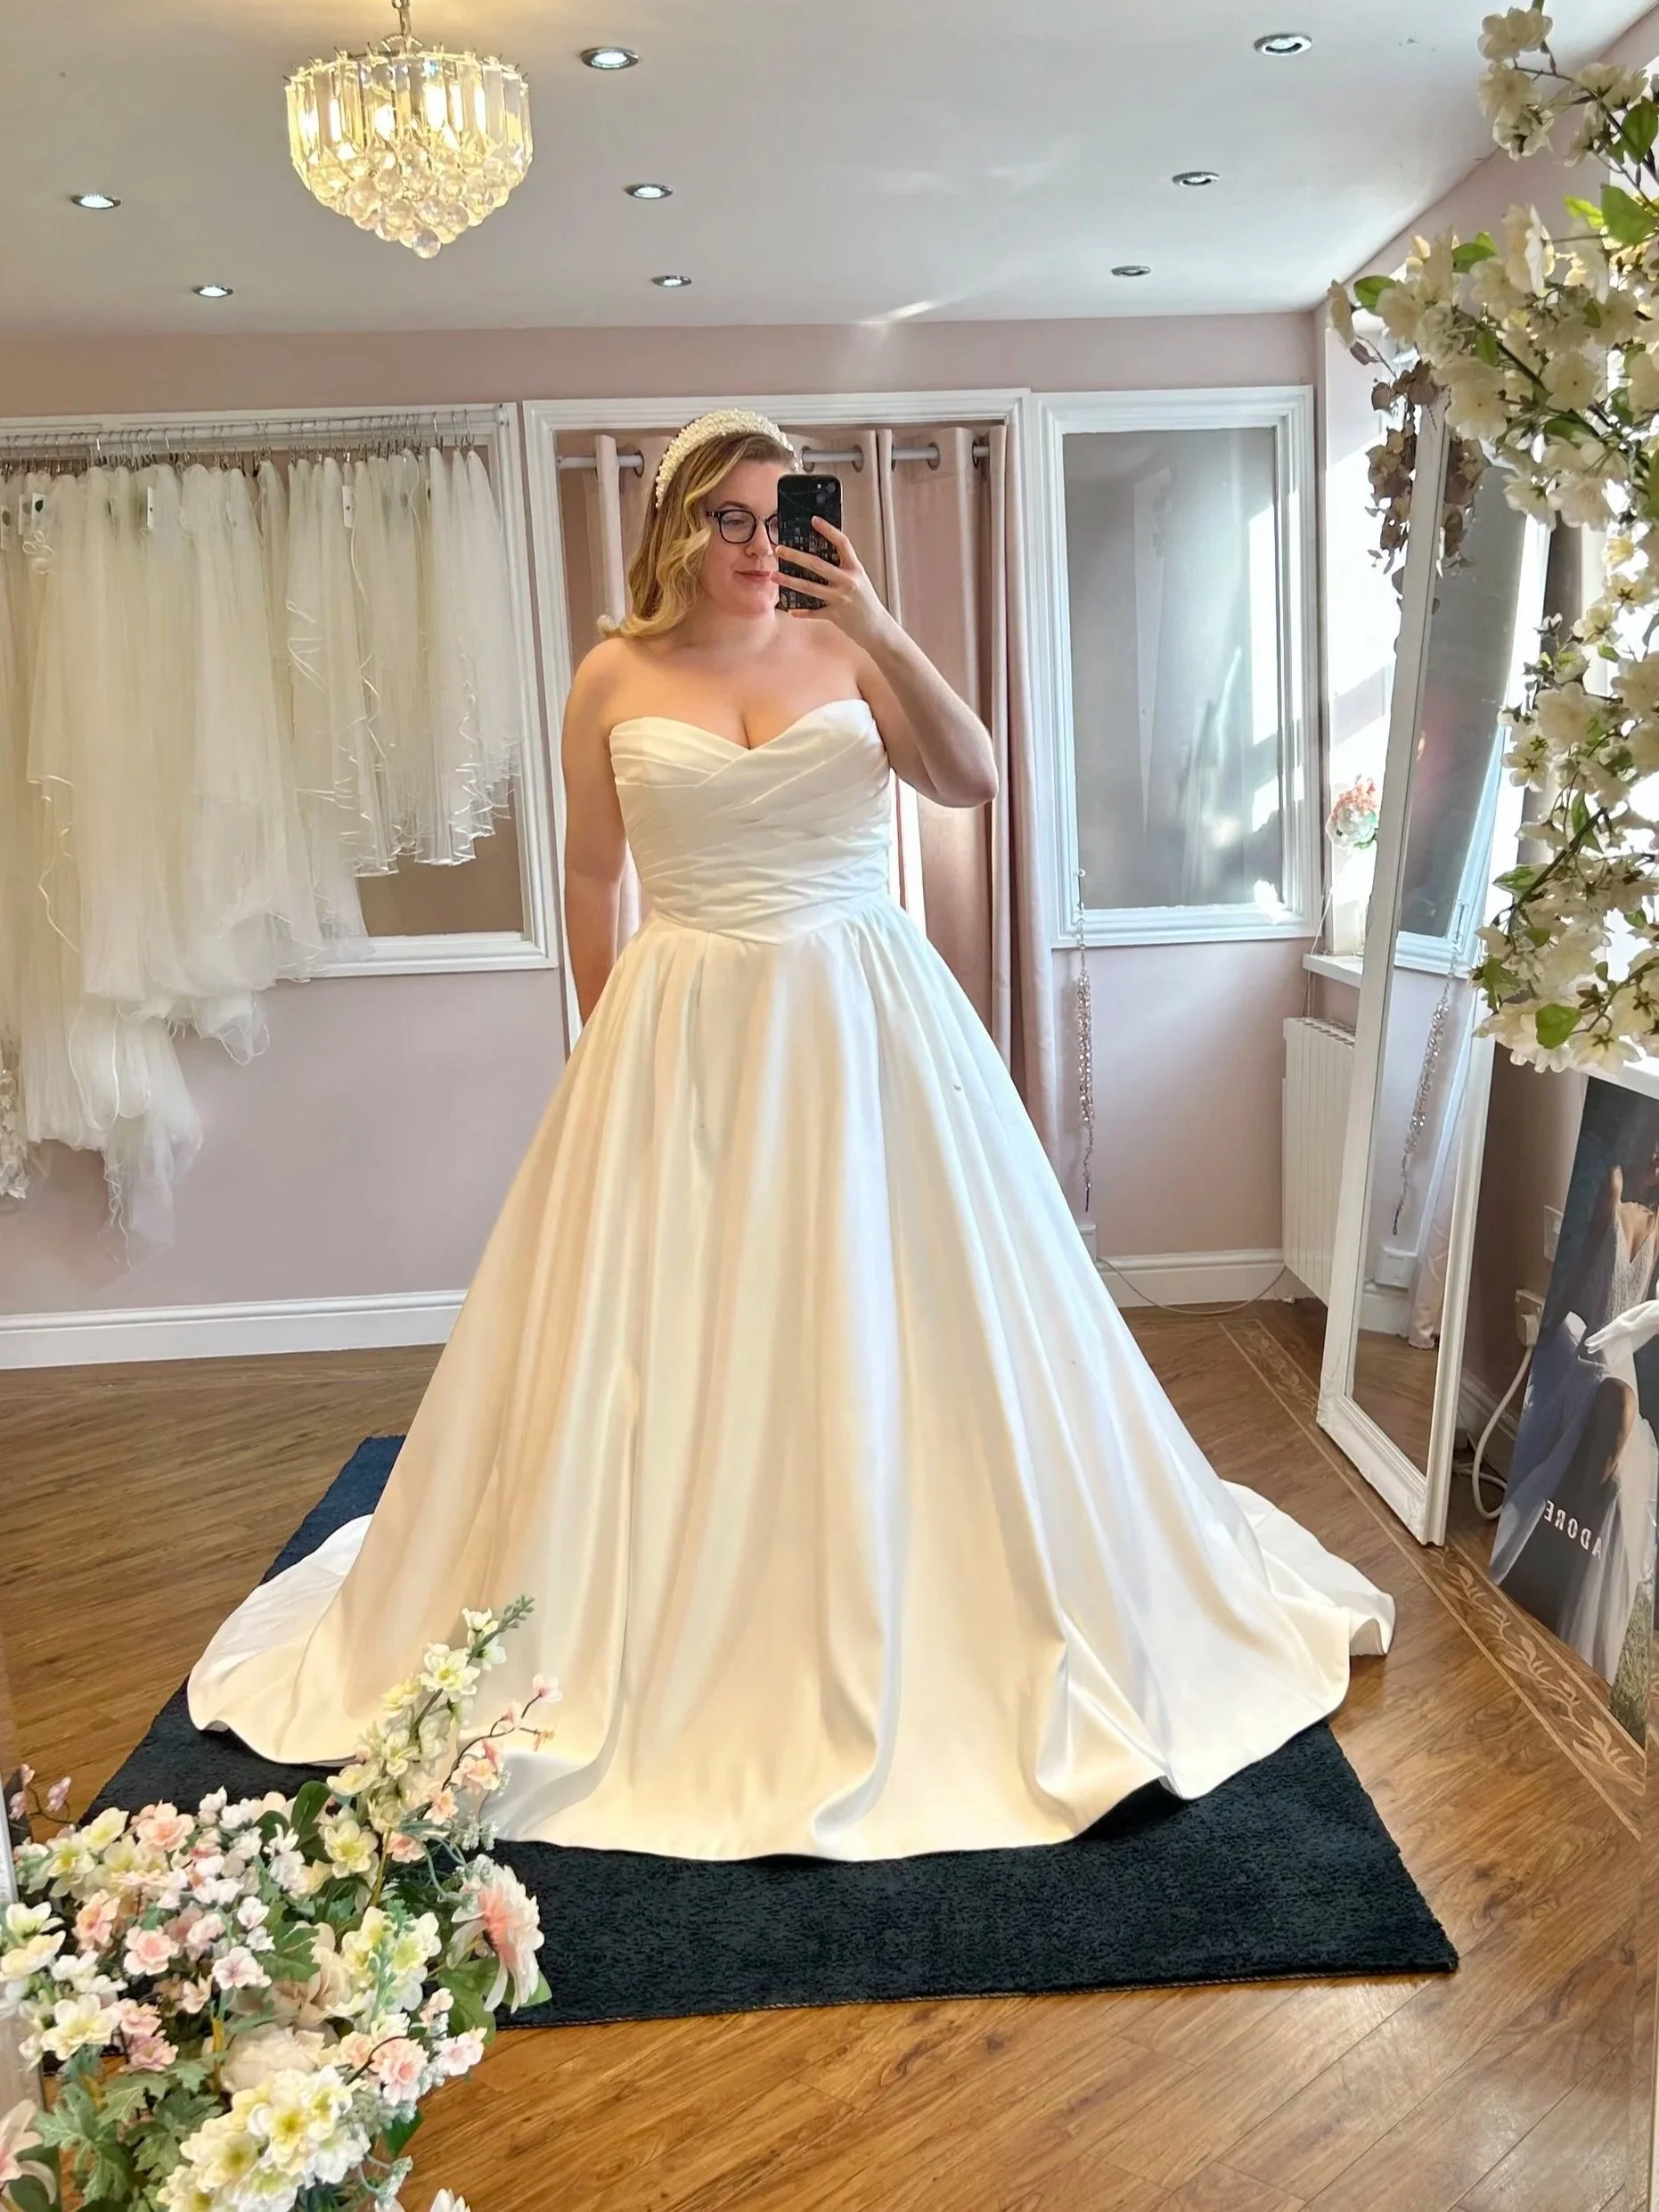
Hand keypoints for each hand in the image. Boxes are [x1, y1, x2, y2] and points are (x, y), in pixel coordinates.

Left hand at [778, 519, 891, 649]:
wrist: (877, 628)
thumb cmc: (866, 601)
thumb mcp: (859, 580)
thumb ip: (844, 568)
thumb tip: (822, 555)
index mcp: (855, 569)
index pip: (842, 543)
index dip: (828, 530)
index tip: (814, 520)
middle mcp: (848, 582)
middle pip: (817, 565)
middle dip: (795, 556)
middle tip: (779, 549)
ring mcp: (840, 599)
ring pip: (809, 588)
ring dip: (789, 581)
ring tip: (773, 575)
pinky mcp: (835, 615)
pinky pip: (814, 612)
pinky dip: (802, 612)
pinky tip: (790, 610)